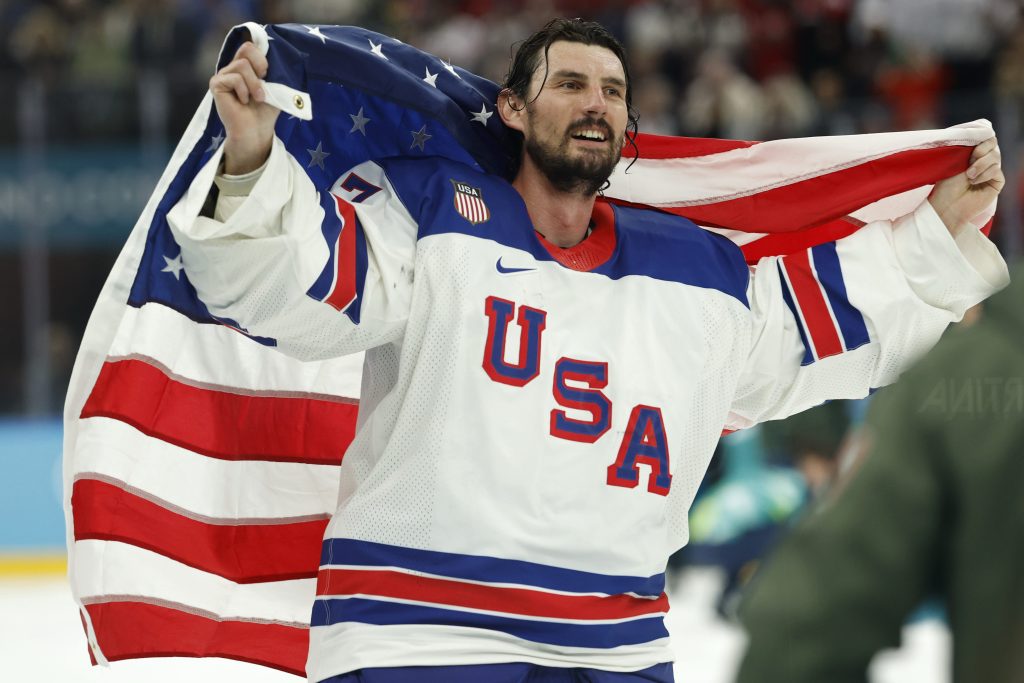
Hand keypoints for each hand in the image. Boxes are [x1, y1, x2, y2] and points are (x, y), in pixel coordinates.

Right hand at [210, 41, 279, 174]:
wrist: (257, 130)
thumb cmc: (265, 110)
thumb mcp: (274, 86)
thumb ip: (271, 69)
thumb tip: (271, 54)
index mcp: (246, 66)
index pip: (250, 46)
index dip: (262, 57)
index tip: (268, 75)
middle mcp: (233, 67)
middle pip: (246, 49)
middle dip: (260, 67)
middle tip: (264, 86)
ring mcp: (223, 75)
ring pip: (242, 65)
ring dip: (254, 84)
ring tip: (256, 98)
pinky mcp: (216, 84)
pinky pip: (234, 78)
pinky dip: (244, 90)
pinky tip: (243, 102)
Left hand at [928, 136, 1003, 236]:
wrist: (947, 205)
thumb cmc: (946, 184)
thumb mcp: (955, 161)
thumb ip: (968, 147)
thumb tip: (983, 131)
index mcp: (972, 154)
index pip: (985, 137)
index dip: (980, 138)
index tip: (970, 147)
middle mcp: (983, 161)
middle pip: (993, 144)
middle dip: (981, 150)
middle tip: (969, 161)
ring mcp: (991, 171)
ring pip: (996, 157)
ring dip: (980, 165)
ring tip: (968, 176)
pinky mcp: (997, 182)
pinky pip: (996, 171)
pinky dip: (984, 174)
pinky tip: (974, 183)